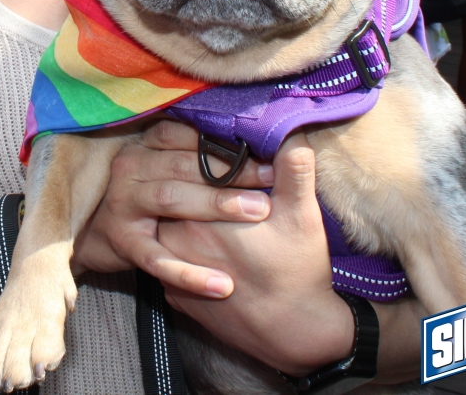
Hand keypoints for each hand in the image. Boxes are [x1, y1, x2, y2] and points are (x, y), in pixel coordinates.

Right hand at [73, 120, 272, 297]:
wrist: (92, 233)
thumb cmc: (143, 196)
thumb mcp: (159, 166)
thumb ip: (191, 153)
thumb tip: (250, 139)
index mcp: (144, 145)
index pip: (184, 134)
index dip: (224, 141)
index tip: (265, 148)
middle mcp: (130, 168)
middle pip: (184, 165)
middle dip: (231, 172)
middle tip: (270, 179)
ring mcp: (123, 205)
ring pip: (172, 199)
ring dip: (216, 204)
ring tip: (257, 212)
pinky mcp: (122, 242)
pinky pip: (157, 259)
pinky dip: (189, 274)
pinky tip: (222, 285)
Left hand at [159, 132, 354, 376]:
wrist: (295, 335)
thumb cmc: (298, 271)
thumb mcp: (302, 214)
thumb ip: (294, 167)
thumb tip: (291, 131)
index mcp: (199, 216)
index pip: (184, 172)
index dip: (202, 159)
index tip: (223, 155)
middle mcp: (176, 242)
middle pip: (170, 198)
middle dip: (189, 184)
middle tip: (214, 178)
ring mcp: (172, 273)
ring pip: (163, 228)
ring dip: (180, 214)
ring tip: (206, 208)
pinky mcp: (174, 298)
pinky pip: (166, 262)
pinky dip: (179, 249)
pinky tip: (202, 243)